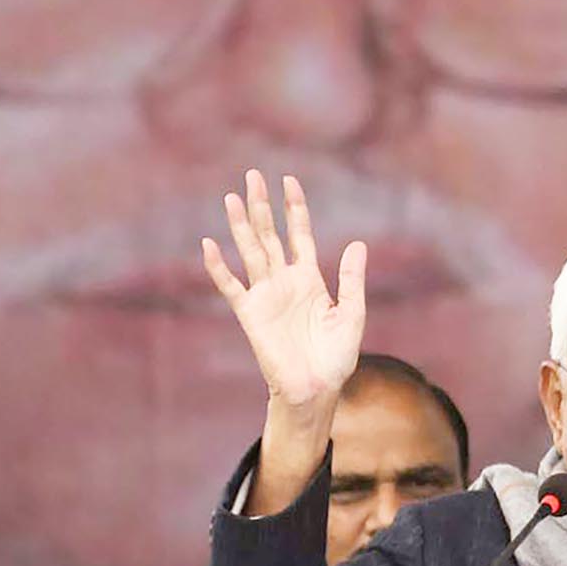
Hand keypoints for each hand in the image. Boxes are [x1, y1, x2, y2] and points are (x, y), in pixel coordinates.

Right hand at [203, 169, 367, 415]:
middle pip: (270, 234)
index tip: (289, 180)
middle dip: (262, 205)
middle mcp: (285, 281)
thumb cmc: (337, 357)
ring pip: (250, 251)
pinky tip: (208, 245)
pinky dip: (219, 267)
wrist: (316, 389)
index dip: (294, 208)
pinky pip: (231, 286)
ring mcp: (266, 295)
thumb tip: (358, 243)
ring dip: (241, 225)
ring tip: (231, 197)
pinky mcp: (251, 315)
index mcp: (310, 278)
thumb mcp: (351, 313)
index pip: (299, 234)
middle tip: (252, 175)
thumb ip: (352, 279)